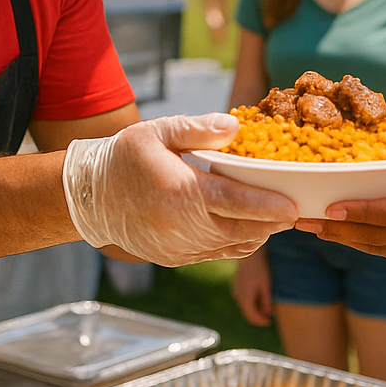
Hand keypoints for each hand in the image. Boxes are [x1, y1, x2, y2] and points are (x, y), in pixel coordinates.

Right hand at [64, 114, 297, 266]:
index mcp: (180, 192)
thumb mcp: (158, 131)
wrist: (89, 197)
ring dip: (258, 234)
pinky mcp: (175, 259)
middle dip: (272, 222)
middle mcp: (181, 226)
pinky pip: (216, 255)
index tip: (293, 206)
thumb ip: (198, 129)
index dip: (267, 207)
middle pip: (241, 230)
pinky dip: (237, 243)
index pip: (234, 203)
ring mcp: (178, 247)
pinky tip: (249, 228)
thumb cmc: (126, 158)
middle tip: (296, 209)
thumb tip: (235, 127)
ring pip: (232, 246)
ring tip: (277, 217)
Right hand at [232, 249, 274, 325]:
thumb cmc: (259, 268)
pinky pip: (243, 299)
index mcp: (245, 299)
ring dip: (255, 310)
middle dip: (258, 317)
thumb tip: (268, 314)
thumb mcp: (266, 286)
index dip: (261, 321)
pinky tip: (259, 299)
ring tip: (266, 308)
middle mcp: (238, 296)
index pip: (252, 316)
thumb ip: (266, 301)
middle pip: (247, 313)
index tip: (269, 322)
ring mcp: (236, 291)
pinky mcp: (237, 286)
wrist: (249, 253)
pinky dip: (251, 303)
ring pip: (245, 306)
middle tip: (269, 318)